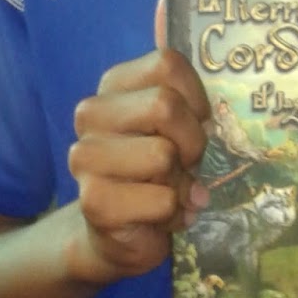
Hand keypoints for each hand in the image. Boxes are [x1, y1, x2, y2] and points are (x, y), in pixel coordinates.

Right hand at [66, 48, 209, 285]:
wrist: (120, 232)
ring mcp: (85, 157)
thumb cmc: (158, 172)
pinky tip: (160, 218)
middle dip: (193, 142)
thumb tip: (212, 124)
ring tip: (170, 192)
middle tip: (186, 165)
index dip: (196, 98)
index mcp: (113, 86)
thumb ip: (193, 111)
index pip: (167, 64)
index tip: (194, 124)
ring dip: (182, 183)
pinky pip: (162, 200)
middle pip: (164, 105)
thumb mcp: (178, 130)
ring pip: (163, 155)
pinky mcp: (94, 201)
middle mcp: (91, 114)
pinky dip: (175, 214)